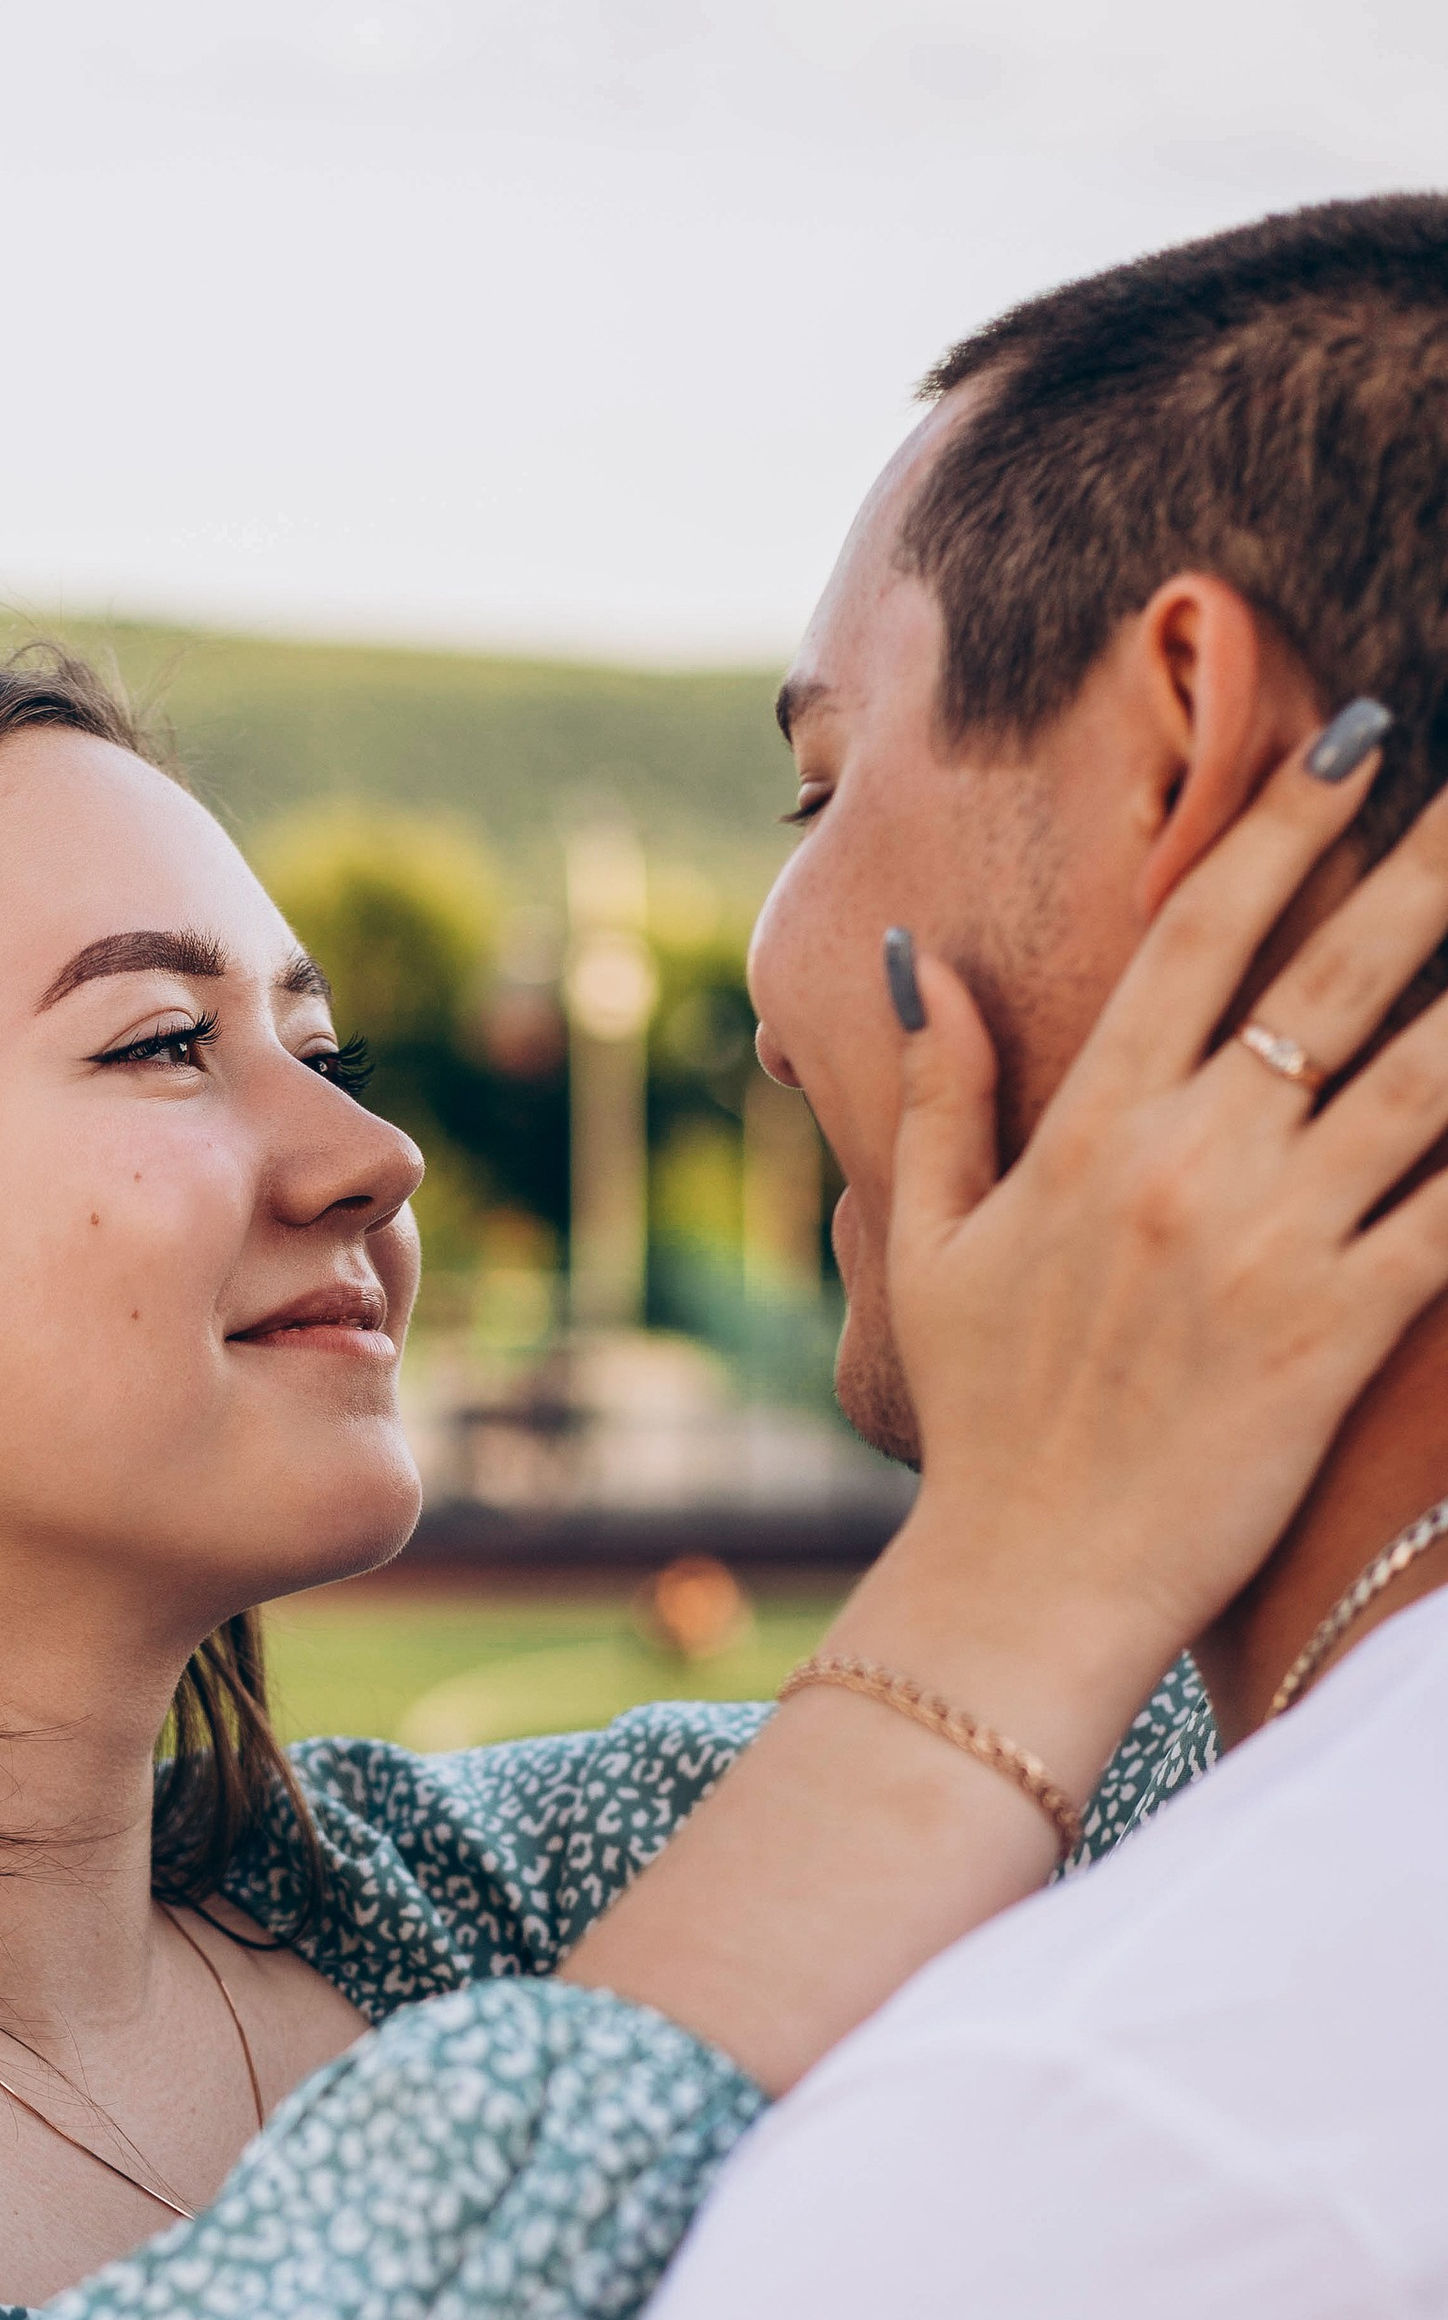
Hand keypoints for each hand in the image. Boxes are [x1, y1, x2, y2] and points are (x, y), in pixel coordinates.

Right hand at [865, 735, 1447, 1779]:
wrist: (1028, 1581)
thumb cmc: (985, 1421)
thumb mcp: (928, 1247)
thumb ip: (940, 1097)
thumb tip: (922, 964)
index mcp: (1092, 1131)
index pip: (1200, 936)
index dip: (1285, 824)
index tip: (1357, 738)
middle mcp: (1186, 1165)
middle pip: (1336, 975)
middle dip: (1431, 862)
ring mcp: (1269, 1245)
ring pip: (1424, 1077)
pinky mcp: (1338, 1332)